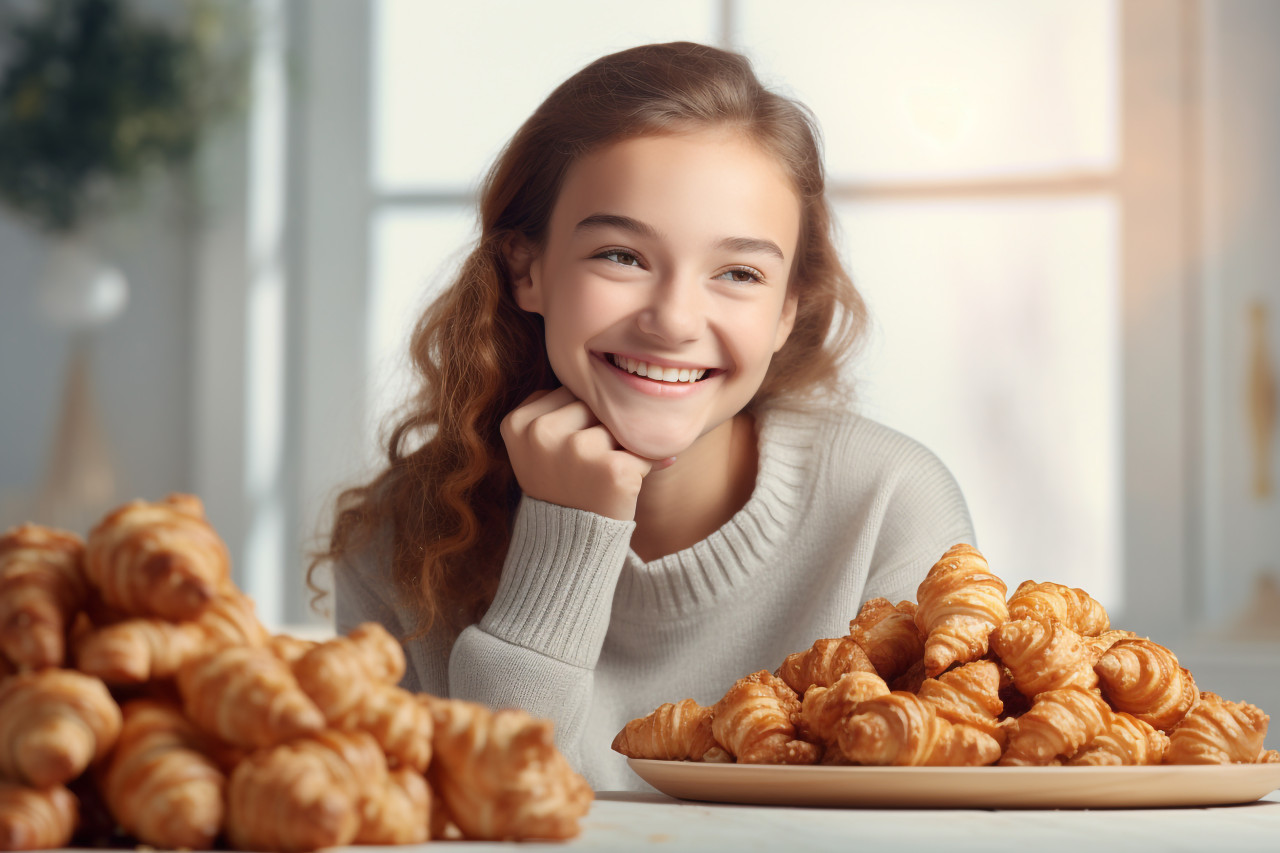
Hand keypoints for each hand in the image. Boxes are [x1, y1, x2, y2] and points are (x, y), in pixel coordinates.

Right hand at [500, 387, 670, 520]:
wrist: (567, 551)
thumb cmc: (560, 490)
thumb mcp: (539, 448)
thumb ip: (558, 410)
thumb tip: (617, 372)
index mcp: (517, 423)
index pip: (568, 393)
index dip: (579, 422)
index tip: (569, 455)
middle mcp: (541, 433)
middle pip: (593, 404)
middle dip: (600, 430)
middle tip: (588, 470)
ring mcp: (576, 450)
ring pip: (617, 425)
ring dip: (622, 447)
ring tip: (602, 478)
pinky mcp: (611, 469)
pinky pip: (642, 449)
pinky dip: (645, 465)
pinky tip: (627, 485)